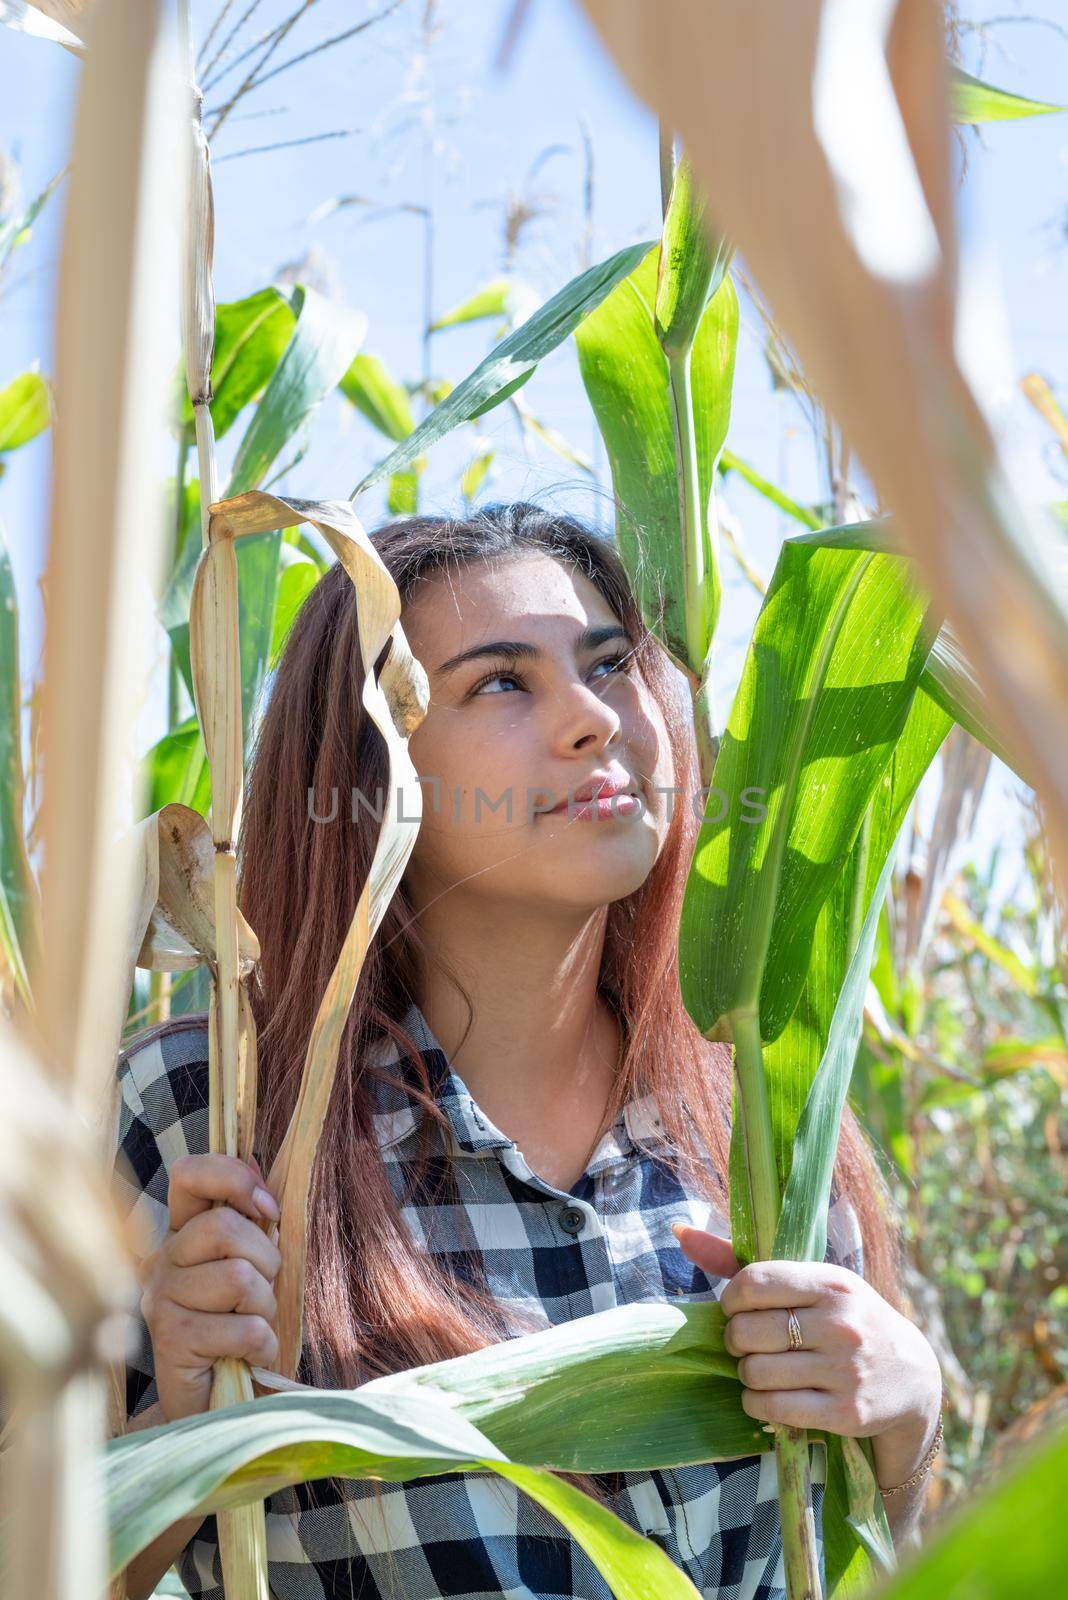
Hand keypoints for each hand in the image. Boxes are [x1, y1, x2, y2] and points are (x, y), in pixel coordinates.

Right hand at [139, 1152, 282, 1422]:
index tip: (267, 1208)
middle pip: (225, 1227)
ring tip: (253, 1326)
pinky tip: (248, 1355)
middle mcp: (163, 1260)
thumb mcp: (254, 1265)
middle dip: (267, 1260)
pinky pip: (245, 1328)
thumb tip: (255, 1160)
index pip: (189, 1173)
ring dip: (265, 1307)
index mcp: (183, 1233)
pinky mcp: (172, 1339)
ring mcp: (161, 1299)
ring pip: (239, 1278)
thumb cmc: (239, 1329)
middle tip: (264, 1291)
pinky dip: (263, 1343)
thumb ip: (251, 1219)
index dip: (233, 1178)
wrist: (215, 1404)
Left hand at [671, 1224, 942, 1485]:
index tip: (735, 1309)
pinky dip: (756, 1403)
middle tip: (745, 1343)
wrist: (912, 1376)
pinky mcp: (846, 1412)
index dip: (730, 1299)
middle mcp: (841, 1324)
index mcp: (831, 1282)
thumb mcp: (812, 1283)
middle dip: (735, 1340)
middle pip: (748, 1331)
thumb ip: (743, 1262)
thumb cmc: (845, 1319)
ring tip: (758, 1368)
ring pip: (756, 1372)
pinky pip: (773, 1408)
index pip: (753, 1282)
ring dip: (746, 1373)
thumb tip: (678, 1229)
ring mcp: (845, 1370)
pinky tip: (765, 1395)